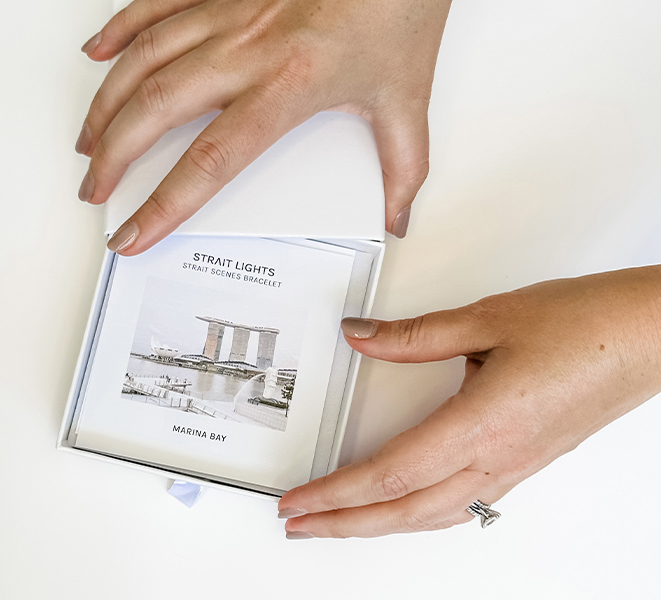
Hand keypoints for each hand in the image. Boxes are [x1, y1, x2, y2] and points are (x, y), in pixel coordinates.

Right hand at [76, 0, 453, 253]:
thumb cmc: (399, 8)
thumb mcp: (407, 99)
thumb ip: (403, 170)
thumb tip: (398, 218)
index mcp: (287, 86)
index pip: (209, 162)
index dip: (163, 205)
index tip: (134, 233)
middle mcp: (247, 48)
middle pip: (156, 110)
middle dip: (114, 157)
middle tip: (94, 188)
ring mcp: (228, 10)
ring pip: (143, 59)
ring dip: (107, 104)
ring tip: (88, 141)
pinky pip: (154, 4)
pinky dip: (119, 31)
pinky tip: (98, 55)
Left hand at [278, 266, 660, 537]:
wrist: (648, 337)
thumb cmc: (582, 326)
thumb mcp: (486, 318)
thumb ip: (414, 334)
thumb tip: (360, 336)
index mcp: (480, 426)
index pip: (388, 473)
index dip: (335, 493)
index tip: (297, 504)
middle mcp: (496, 459)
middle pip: (402, 509)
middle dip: (343, 523)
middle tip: (299, 524)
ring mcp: (513, 469)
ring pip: (432, 516)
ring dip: (378, 524)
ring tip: (340, 523)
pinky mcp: (524, 463)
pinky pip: (461, 506)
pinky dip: (419, 516)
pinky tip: (404, 510)